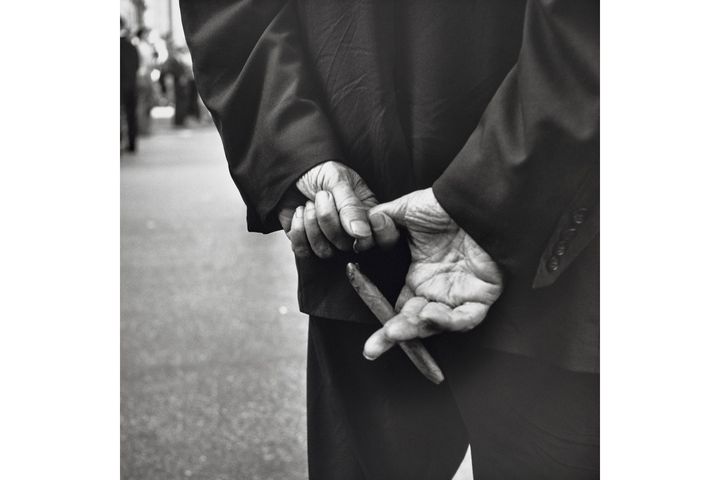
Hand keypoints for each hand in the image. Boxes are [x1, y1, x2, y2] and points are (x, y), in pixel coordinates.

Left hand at [277, 161, 398, 257]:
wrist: (291, 170)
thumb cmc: (320, 171)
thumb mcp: (338, 180)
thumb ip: (351, 207)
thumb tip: (363, 234)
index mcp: (367, 215)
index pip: (383, 239)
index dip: (377, 236)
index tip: (357, 220)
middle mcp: (351, 232)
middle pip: (347, 246)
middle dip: (328, 220)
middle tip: (322, 196)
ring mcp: (329, 240)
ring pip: (325, 252)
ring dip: (311, 224)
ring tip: (309, 204)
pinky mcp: (307, 243)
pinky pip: (304, 251)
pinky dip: (298, 230)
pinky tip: (299, 212)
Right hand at [362, 188, 503, 359]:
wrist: (473, 198)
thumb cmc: (442, 204)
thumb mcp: (403, 212)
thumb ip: (378, 221)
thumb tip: (357, 231)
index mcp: (419, 277)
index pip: (400, 310)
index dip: (385, 326)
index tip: (369, 341)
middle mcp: (437, 290)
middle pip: (414, 323)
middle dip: (393, 337)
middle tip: (372, 348)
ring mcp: (459, 294)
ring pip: (437, 324)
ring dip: (417, 328)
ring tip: (397, 328)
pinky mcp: (482, 294)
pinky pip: (467, 317)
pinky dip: (449, 321)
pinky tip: (431, 315)